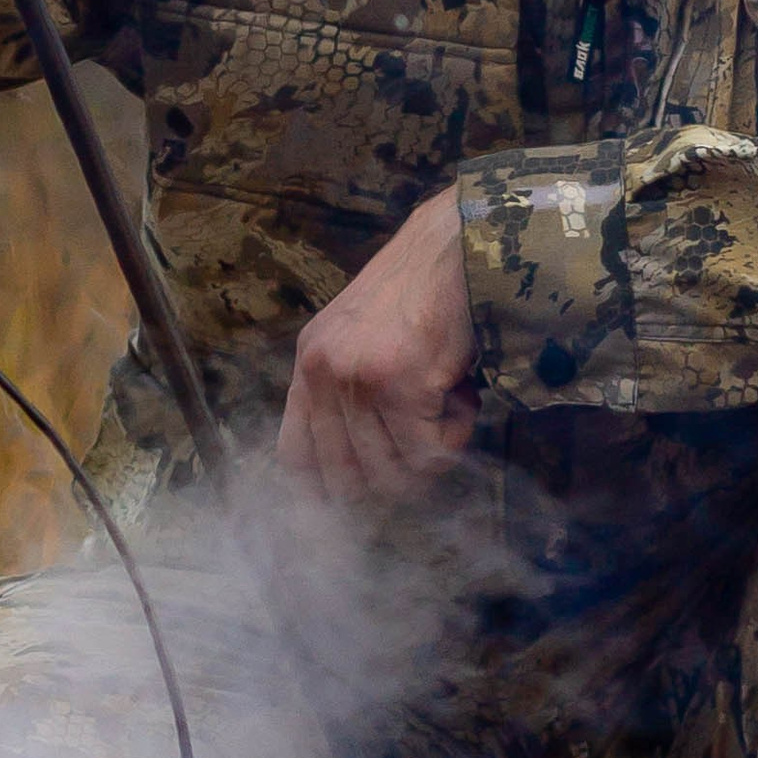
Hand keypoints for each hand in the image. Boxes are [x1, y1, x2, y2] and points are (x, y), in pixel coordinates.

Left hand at [278, 186, 479, 502]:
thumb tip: (361, 473)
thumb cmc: (422, 291)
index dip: (321, 493)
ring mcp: (359, 380)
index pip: (294, 455)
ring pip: (391, 472)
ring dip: (431, 453)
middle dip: (391, 481)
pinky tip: (463, 397)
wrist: (459, 247)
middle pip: (345, 477)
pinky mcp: (401, 385)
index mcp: (308, 363)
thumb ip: (347, 393)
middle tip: (425, 455)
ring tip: (449, 406)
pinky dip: (455, 437)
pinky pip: (429, 453)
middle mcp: (322, 373)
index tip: (349, 511)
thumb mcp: (359, 336)